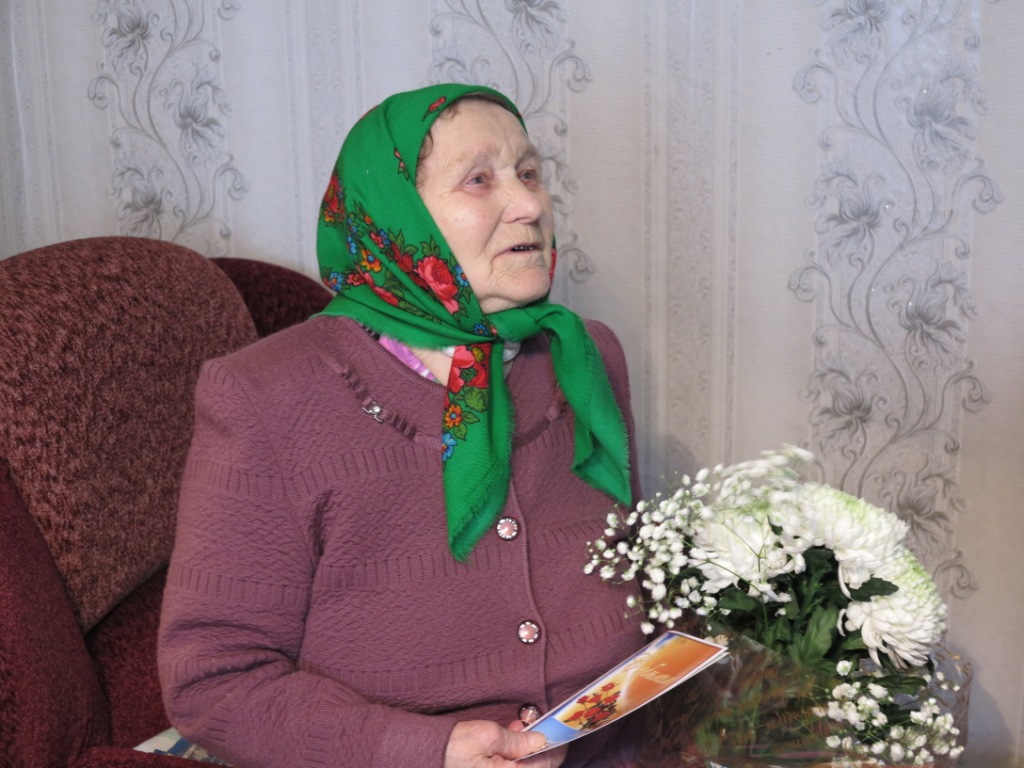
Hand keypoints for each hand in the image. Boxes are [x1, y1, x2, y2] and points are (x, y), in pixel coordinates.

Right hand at [443, 720, 565, 767]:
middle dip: (541, 749)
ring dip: (528, 752)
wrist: (428, 756)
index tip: (563, 732)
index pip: (546, 765)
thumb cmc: (454, 747)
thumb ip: (518, 741)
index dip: (557, 747)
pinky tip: (510, 742)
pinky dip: (515, 758)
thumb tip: (540, 741)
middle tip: (540, 727)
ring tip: (521, 730)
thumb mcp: (488, 736)